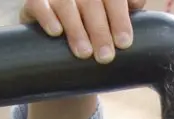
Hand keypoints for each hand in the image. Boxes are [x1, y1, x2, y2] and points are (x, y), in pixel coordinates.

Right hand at [20, 0, 146, 62]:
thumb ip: (126, 9)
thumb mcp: (111, 18)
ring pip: (66, 4)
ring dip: (76, 29)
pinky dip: (48, 17)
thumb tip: (138, 3)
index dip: (119, 18)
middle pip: (91, 2)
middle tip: (106, 57)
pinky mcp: (36, 0)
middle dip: (100, 31)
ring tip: (84, 53)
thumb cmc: (94, 29)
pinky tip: (56, 32)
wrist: (61, 39)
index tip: (124, 43)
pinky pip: (38, 4)